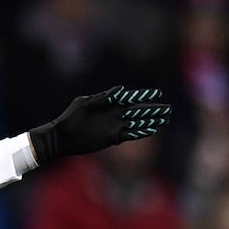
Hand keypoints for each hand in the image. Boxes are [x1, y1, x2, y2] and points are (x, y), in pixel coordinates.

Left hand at [28, 86, 171, 164]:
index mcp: (108, 104)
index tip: (157, 92)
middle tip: (168, 109)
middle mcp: (114, 115)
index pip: (130, 99)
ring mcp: (114, 127)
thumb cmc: (69, 119)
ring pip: (136, 123)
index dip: (143, 96)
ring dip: (150, 121)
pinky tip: (152, 130)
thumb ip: (102, 98)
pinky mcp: (111, 138)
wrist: (60, 138)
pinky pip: (129, 135)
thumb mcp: (84, 105)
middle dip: (152, 110)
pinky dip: (141, 132)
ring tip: (164, 120)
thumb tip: (120, 90)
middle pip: (137, 112)